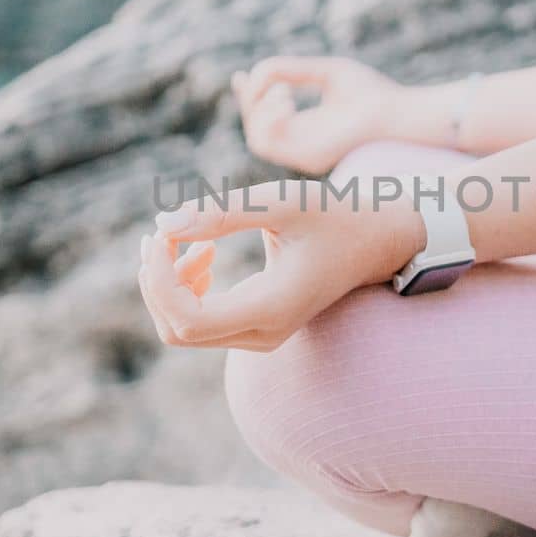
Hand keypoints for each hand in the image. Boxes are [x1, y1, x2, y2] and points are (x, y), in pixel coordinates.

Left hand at [137, 183, 424, 351]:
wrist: (378, 240)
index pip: (186, 320)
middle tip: (162, 233)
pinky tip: (203, 253)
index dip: (159, 280)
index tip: (160, 234)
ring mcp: (260, 335)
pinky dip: (186, 289)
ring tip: (183, 238)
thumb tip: (164, 223)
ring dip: (169, 285)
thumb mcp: (282, 202)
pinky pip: (201, 322)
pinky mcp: (256, 325)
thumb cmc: (336, 215)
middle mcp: (263, 333)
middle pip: (177, 330)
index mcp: (271, 308)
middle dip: (157, 282)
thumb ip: (222, 212)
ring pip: (184, 329)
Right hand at [233, 56, 401, 173]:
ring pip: (257, 139)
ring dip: (260, 109)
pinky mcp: (307, 159)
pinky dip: (267, 117)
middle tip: (275, 81)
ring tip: (284, 91)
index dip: (249, 98)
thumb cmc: (372, 93)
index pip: (267, 118)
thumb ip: (292, 70)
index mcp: (309, 128)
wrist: (398, 113)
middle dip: (252, 100)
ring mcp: (304, 156)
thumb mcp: (326, 72)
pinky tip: (286, 99)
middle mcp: (303, 145)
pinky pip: (266, 143)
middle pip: (257, 128)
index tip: (241, 76)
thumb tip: (262, 72)